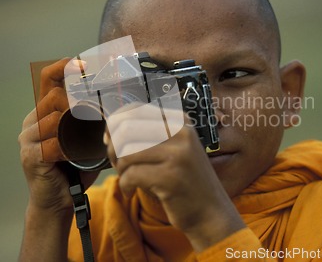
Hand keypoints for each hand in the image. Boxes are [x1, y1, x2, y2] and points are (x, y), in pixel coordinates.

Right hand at [18, 58, 98, 214]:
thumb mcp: (85, 139)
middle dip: (79, 101)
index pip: (47, 79)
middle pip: (55, 96)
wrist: (57, 201)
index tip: (84, 62)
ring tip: (89, 136)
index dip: (64, 66)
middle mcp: (31, 121)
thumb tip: (118, 100)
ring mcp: (27, 138)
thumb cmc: (74, 168)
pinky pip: (54, 144)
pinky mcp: (30, 156)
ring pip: (56, 117)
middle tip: (98, 111)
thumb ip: (92, 120)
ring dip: (78, 125)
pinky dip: (72, 148)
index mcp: (43, 112)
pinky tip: (78, 155)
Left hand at [105, 103, 244, 250]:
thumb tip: (110, 127)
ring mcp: (177, 155)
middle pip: (126, 129)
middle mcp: (181, 132)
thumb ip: (148, 134)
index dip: (115, 124)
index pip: (135, 109)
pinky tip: (131, 190)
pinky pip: (130, 175)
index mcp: (180, 120)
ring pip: (126, 152)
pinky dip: (124, 185)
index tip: (111, 139)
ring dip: (119, 168)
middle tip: (117, 163)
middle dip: (113, 148)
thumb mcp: (173, 148)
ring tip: (127, 178)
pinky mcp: (170, 178)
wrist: (211, 212)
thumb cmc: (185, 180)